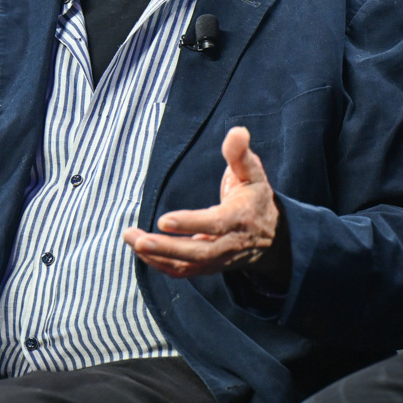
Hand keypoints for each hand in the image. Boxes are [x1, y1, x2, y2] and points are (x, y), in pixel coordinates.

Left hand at [122, 126, 283, 280]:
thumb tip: (237, 131)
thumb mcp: (253, 173)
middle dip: (166, 248)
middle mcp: (229, 243)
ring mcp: (218, 259)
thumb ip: (241, 154)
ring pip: (187, 264)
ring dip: (156, 255)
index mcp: (240, 217)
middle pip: (198, 252)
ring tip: (131, 239)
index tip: (164, 220)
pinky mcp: (208, 266)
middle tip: (138, 240)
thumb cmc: (255, 197)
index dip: (190, 223)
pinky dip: (160, 264)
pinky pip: (183, 271)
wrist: (271, 235)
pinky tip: (140, 251)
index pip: (215, 224)